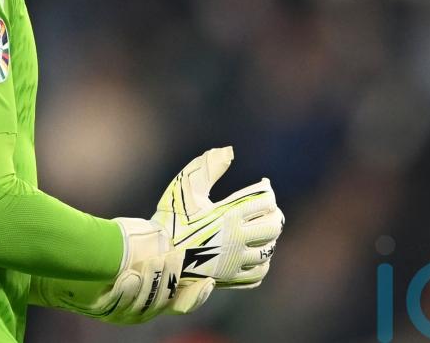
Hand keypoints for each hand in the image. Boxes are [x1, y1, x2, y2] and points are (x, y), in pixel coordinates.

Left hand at [32, 219, 211, 322]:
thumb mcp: (138, 246)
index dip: (197, 296)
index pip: (183, 303)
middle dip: (170, 278)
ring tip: (153, 261)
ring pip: (144, 304)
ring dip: (150, 282)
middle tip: (173, 258)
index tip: (208, 282)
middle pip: (165, 301)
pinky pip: (118, 304)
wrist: (68, 261)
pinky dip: (125, 291)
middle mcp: (141, 310)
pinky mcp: (103, 310)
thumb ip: (158, 248)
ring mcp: (122, 312)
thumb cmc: (106, 250)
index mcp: (155, 297)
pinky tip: (129, 277)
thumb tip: (173, 242)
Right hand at [152, 147, 283, 288]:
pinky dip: (261, 262)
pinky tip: (254, 253)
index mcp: (229, 216)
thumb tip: (229, 150)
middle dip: (273, 214)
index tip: (263, 185)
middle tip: (266, 208)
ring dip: (269, 238)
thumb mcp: (185, 188)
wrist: (155, 255)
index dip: (267, 190)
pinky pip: (259, 273)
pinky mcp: (230, 278)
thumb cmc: (170, 219)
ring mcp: (235, 262)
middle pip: (273, 226)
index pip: (265, 201)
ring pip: (269, 250)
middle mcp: (236, 240)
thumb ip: (208, 168)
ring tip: (260, 229)